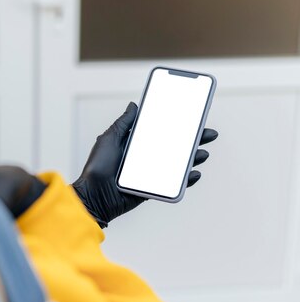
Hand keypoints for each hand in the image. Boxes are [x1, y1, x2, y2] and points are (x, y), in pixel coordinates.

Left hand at [72, 102, 217, 227]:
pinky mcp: (152, 189)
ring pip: (178, 164)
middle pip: (175, 146)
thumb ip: (123, 123)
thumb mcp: (109, 139)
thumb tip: (134, 105)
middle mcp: (145, 157)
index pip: (161, 131)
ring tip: (203, 153)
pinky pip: (173, 184)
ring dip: (193, 158)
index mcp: (136, 144)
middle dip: (193, 140)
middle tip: (208, 134)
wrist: (93, 196)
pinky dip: (186, 179)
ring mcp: (150, 173)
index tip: (193, 117)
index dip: (177, 125)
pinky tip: (194, 173)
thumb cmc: (97, 167)